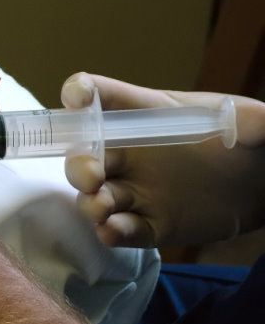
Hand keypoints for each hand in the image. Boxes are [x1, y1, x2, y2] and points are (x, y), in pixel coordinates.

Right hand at [61, 72, 264, 247]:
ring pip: (95, 195)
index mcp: (145, 116)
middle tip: (91, 174)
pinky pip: (123, 229)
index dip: (82, 93)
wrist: (261, 185)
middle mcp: (130, 153)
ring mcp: (135, 190)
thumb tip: (260, 126)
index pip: (103, 96)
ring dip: (90, 201)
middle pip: (85, 154)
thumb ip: (254, 123)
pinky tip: (113, 230)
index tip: (77, 98)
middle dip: (78, 165)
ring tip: (101, 207)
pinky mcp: (148, 225)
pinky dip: (112, 231)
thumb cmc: (246, 142)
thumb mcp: (255, 124)